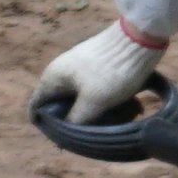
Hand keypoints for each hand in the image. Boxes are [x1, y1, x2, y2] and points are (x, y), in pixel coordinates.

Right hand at [33, 23, 160, 123]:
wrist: (140, 37)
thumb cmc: (111, 71)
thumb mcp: (93, 102)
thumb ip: (76, 121)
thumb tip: (67, 131)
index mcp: (52, 77)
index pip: (37, 107)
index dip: (47, 126)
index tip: (65, 139)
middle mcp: (61, 72)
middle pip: (63, 107)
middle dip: (83, 121)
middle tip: (102, 129)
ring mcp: (80, 68)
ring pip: (84, 100)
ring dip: (103, 113)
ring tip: (126, 115)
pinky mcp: (97, 67)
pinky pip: (98, 91)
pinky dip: (112, 102)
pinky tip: (132, 106)